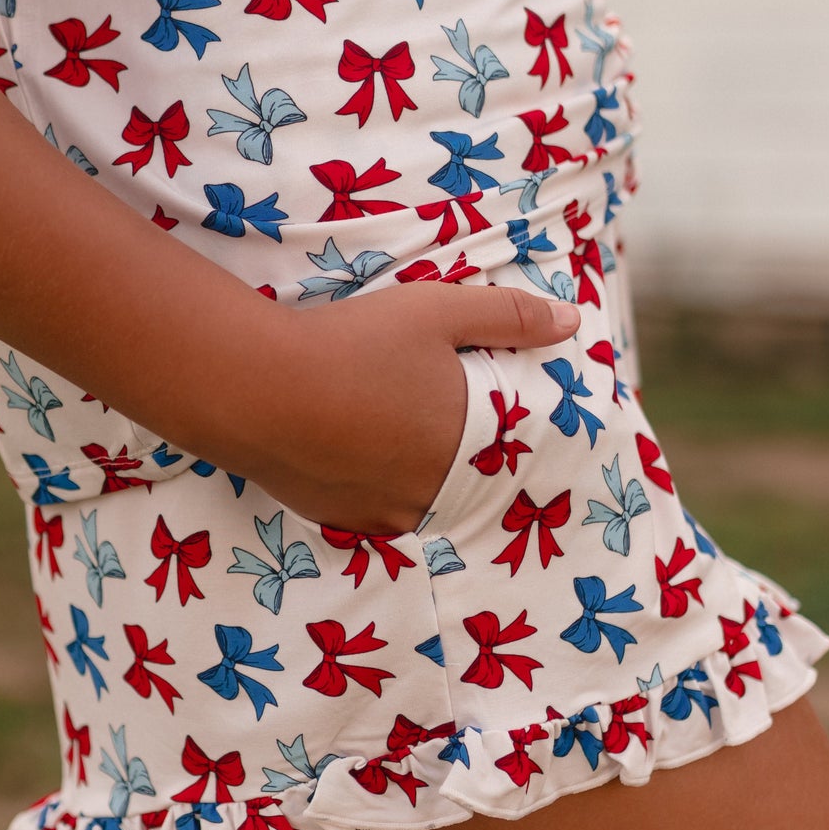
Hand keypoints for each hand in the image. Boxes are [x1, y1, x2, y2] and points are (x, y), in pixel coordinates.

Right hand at [250, 282, 580, 534]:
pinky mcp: (333, 518)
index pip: (502, 449)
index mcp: (463, 446)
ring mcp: (379, 512)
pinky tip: (348, 449)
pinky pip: (367, 508)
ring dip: (409, 471)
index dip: (495, 427)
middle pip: (457, 475)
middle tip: (421, 410)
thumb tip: (572, 321)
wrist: (255, 387)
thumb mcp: (439, 312)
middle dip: (451, 449)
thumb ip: (510, 316)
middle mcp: (428, 492)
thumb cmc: (353, 342)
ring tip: (384, 428)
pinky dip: (367, 484)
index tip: (479, 406)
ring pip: (413, 497)